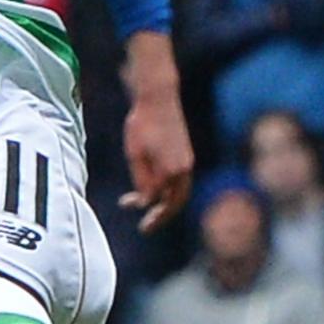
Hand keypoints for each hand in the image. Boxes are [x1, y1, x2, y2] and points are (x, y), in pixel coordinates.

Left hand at [119, 78, 193, 232]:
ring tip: (151, 212)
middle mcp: (184, 169)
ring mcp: (188, 161)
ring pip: (180, 193)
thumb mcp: (135, 155)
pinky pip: (181, 182)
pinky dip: (170, 191)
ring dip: (167, 205)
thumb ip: (142, 181)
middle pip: (176, 203)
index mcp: (171, 171)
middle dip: (161, 217)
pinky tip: (156, 191)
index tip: (135, 217)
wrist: (159, 97)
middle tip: (146, 227)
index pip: (160, 202)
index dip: (147, 212)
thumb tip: (145, 203)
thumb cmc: (142, 124)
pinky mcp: (186, 154)